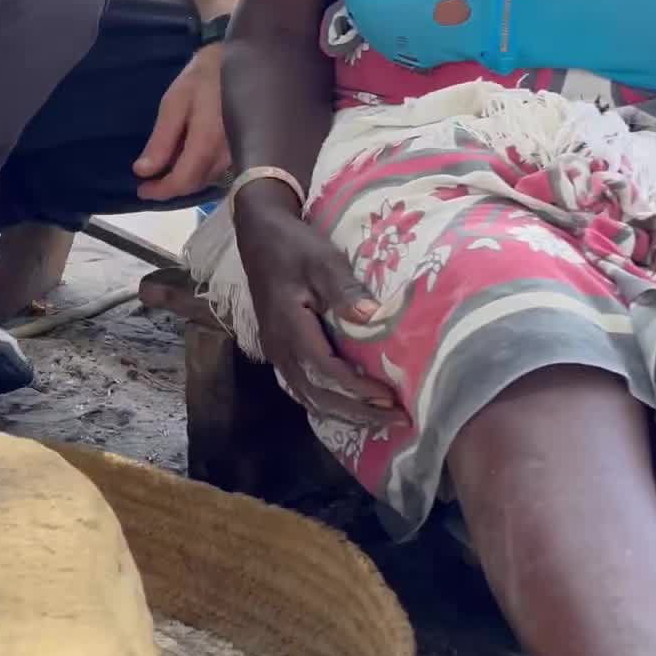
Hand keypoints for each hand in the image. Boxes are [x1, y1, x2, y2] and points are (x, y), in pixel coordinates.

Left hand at [133, 45, 230, 201]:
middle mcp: (226, 155)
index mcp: (207, 143)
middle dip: (171, 186)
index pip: (183, 181)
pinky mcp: (244, 148)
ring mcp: (238, 153)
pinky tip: (187, 155)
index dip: (161, 191)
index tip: (141, 189)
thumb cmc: (206, 77)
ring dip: (185, 178)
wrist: (245, 61)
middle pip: (195, 184)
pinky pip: (218, 168)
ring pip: (207, 178)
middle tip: (148, 179)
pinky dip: (199, 168)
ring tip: (165, 166)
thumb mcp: (176, 102)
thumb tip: (143, 171)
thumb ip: (161, 140)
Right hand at [235, 183, 398, 423]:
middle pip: (317, 394)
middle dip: (357, 413)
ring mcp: (276, 352)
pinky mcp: (280, 350)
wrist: (258, 234)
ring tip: (380, 421)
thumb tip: (374, 317)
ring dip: (344, 413)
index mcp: (288, 327)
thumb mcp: (321, 259)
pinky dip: (329, 403)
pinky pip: (304, 388)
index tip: (390, 398)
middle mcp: (279, 348)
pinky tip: (351, 407)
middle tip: (397, 421)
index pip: (324, 371)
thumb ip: (344, 290)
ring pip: (309, 396)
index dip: (356, 390)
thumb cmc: (293, 245)